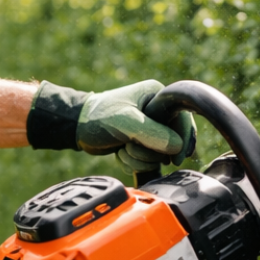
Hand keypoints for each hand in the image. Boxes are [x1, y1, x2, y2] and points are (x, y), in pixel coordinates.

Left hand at [78, 80, 196, 172]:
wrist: (76, 127)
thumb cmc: (98, 117)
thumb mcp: (126, 122)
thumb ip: (153, 134)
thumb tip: (177, 147)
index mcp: (158, 96)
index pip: (183, 119)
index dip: (183, 140)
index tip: (176, 159)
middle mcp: (157, 111)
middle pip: (172, 142)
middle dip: (150, 152)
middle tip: (131, 146)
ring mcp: (150, 128)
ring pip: (159, 155)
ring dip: (139, 159)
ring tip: (122, 149)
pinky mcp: (141, 142)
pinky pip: (148, 161)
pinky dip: (134, 163)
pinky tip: (120, 154)